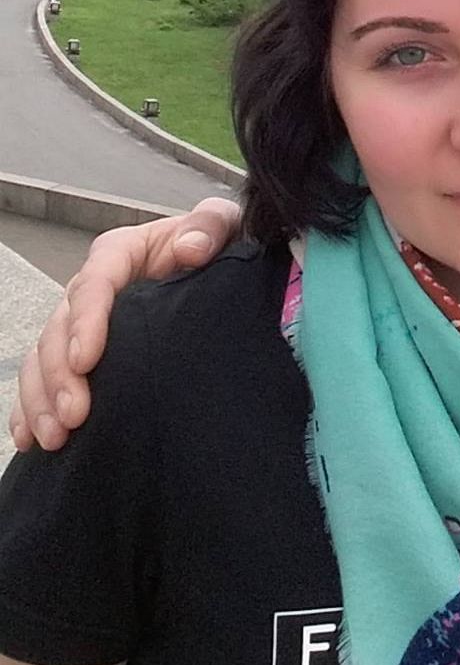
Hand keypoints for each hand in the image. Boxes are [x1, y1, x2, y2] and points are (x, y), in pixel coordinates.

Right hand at [8, 198, 241, 452]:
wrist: (217, 266)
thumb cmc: (215, 244)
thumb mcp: (221, 224)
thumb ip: (209, 226)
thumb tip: (191, 249)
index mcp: (120, 254)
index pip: (94, 283)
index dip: (86, 322)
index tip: (87, 360)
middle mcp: (92, 288)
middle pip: (60, 328)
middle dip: (60, 375)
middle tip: (74, 416)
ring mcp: (82, 322)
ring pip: (45, 358)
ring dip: (42, 400)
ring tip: (55, 437)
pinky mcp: (82, 351)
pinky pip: (45, 379)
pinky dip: (32, 409)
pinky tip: (32, 440)